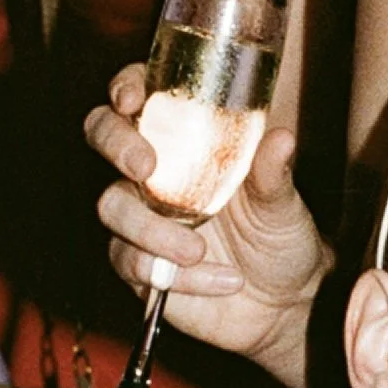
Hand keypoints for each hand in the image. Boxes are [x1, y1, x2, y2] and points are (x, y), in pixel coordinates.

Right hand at [88, 62, 328, 386]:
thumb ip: (274, 172)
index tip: (133, 98)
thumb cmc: (282, 236)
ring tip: (198, 251)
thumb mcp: (284, 203)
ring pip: (112, 206)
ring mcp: (142, 214)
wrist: (282, 302)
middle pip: (103, 135)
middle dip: (116, 143)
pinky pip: (133, 261)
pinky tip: (222, 281)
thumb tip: (282, 138)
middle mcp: (158, 171)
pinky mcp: (138, 262)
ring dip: (153, 229)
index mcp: (191, 139)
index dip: (128, 86)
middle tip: (146, 167)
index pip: (145, 95)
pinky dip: (178, 276)